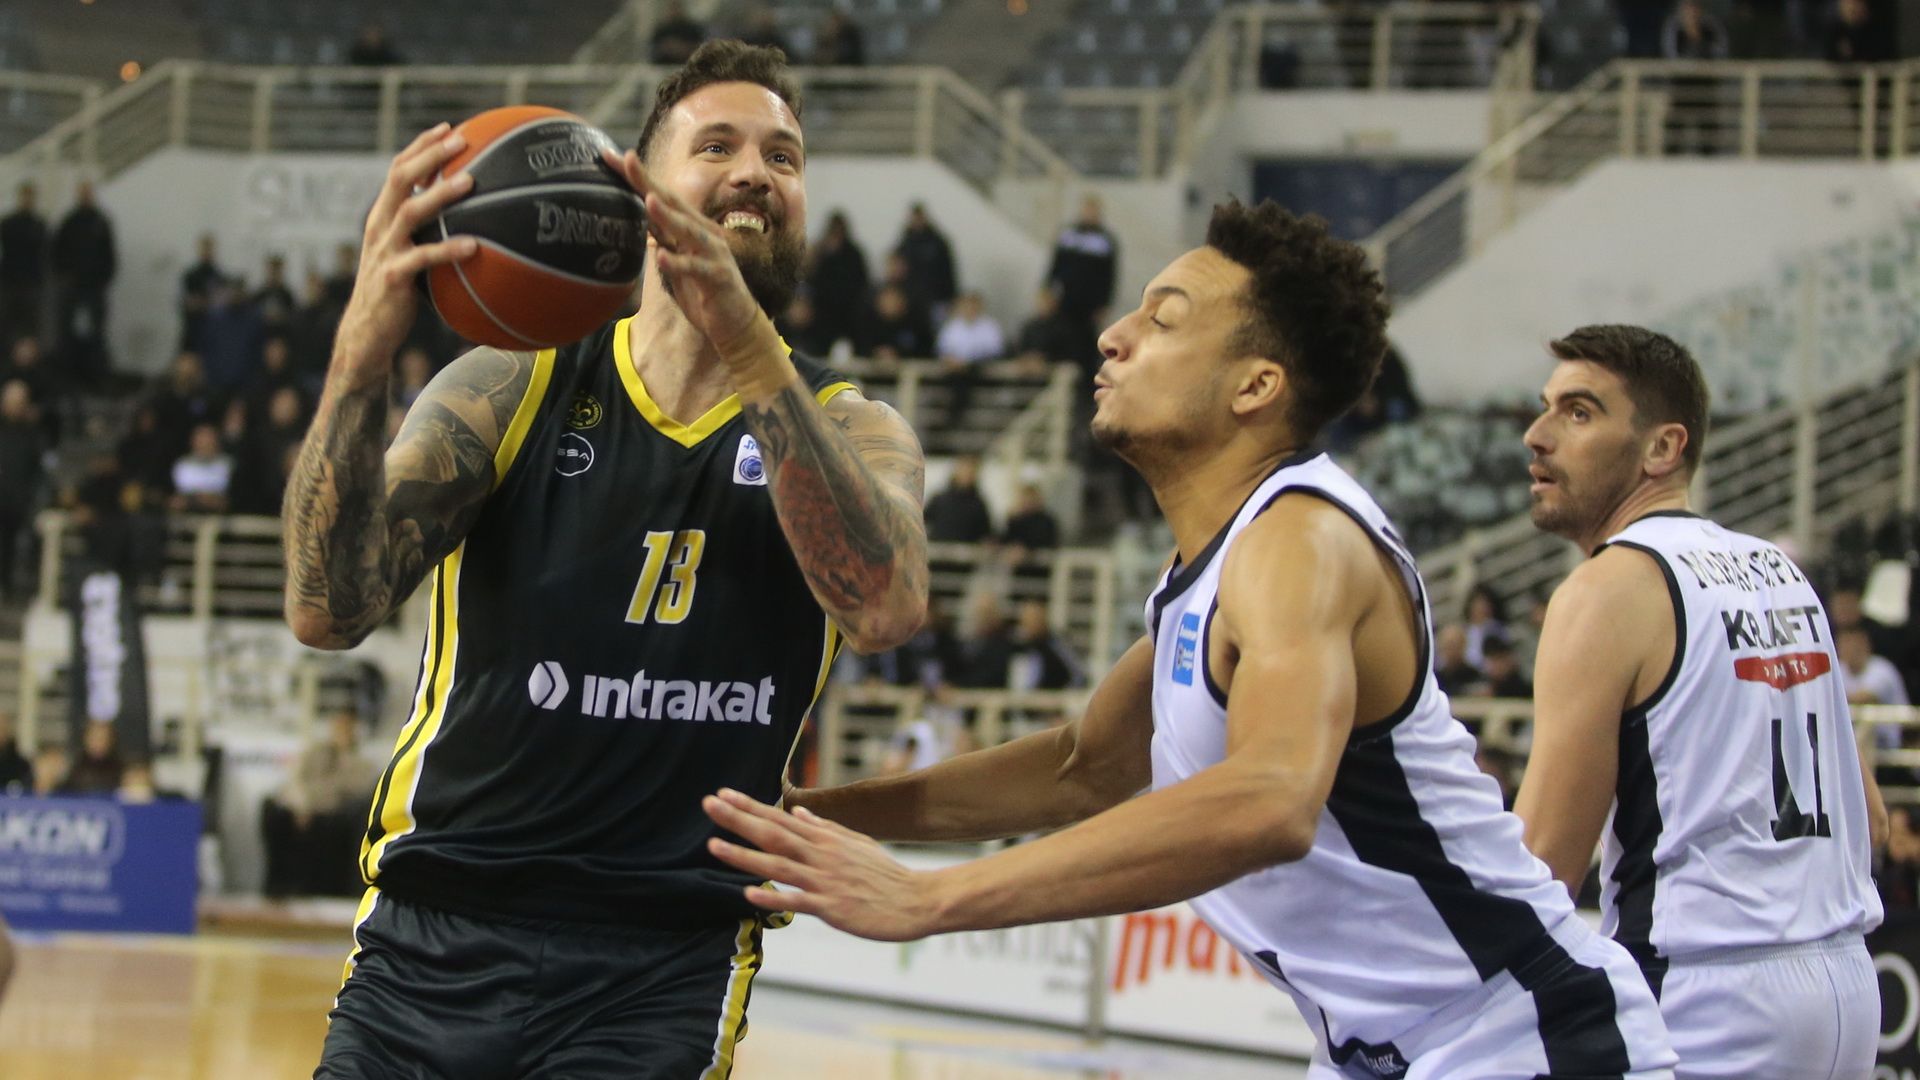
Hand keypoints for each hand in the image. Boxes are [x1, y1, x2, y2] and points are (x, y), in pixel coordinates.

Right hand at [335, 123, 478, 374]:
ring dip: (440, 194)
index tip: (448, 129)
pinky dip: (448, 250)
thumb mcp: (408, 257)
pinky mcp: (393, 277)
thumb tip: (472, 223)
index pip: (397, 171)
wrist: (367, 334)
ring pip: (410, 211)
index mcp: (382, 218)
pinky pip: (423, 259)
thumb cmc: (396, 294)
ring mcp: (385, 251)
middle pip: (399, 178)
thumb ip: (428, 236)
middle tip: (460, 140)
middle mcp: (379, 227)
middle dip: (428, 156)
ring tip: (470, 181)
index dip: (420, 147)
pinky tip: (474, 246)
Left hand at [602, 149, 770, 364]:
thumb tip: (635, 220)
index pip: (657, 197)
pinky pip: (696, 269)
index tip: (607, 156)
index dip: (635, 177)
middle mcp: (702, 234)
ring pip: (688, 231)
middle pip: (671, 203)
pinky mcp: (718, 278)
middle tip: (625, 159)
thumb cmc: (703, 292)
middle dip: (648, 182)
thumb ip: (661, 239)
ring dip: (668, 216)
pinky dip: (679, 263)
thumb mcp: (675, 262)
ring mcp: (713, 254)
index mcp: (689, 228)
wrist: (736, 325)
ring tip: (648, 200)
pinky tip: (663, 257)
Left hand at [703, 788, 938, 941]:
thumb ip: (825, 828)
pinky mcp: (832, 908)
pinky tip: (748, 894)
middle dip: (738, 819)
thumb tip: (799, 811)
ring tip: (713, 846)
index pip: (780, 817)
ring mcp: (825, 881)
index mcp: (825, 839)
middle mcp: (821, 855)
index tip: (723, 794)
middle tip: (708, 804)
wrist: (916, 901)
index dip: (750, 806)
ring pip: (777, 865)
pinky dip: (773, 897)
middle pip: (772, 834)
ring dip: (744, 856)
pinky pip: (797, 901)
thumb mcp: (855, 843)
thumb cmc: (885, 874)